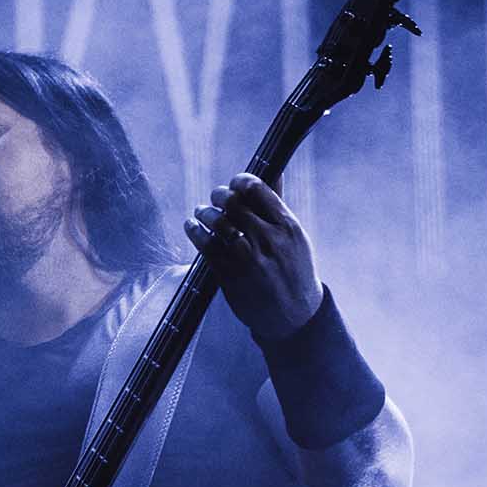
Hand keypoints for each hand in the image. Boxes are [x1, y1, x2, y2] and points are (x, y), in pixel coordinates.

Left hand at [184, 173, 323, 339]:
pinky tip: (191, 226)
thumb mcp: (295, 237)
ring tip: (201, 212)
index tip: (235, 183)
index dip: (240, 181)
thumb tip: (272, 171)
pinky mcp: (230, 274)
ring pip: (217, 222)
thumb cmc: (294, 271)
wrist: (293, 316)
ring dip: (204, 212)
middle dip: (220, 195)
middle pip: (234, 203)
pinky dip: (194, 231)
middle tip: (215, 197)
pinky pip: (205, 245)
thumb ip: (278, 205)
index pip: (258, 189)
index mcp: (288, 227)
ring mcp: (248, 258)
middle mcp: (268, 240)